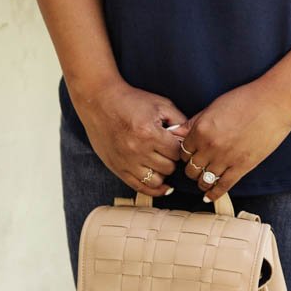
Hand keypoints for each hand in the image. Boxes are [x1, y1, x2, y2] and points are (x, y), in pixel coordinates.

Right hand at [75, 78, 188, 196]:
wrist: (99, 101)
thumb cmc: (130, 100)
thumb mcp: (160, 104)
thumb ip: (179, 120)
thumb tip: (190, 137)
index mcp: (150, 133)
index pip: (177, 152)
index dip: (180, 148)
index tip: (175, 143)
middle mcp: (138, 150)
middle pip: (168, 167)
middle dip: (171, 159)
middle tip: (167, 151)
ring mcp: (127, 162)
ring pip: (156, 181)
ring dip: (162, 172)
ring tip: (160, 162)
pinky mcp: (118, 168)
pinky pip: (139, 187)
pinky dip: (153, 189)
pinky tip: (162, 186)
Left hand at [170, 80, 290, 201]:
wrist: (274, 102)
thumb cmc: (245, 99)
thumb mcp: (214, 106)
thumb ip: (194, 122)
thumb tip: (174, 131)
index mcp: (201, 129)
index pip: (183, 152)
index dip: (186, 155)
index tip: (191, 156)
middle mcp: (210, 146)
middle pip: (191, 169)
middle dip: (193, 169)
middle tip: (198, 168)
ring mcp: (226, 158)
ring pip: (204, 180)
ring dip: (202, 182)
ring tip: (204, 181)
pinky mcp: (242, 167)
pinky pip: (223, 186)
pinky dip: (214, 194)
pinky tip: (210, 196)